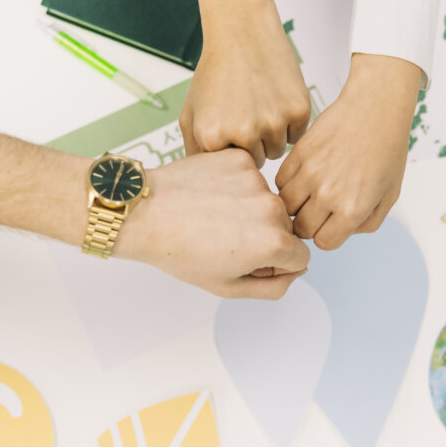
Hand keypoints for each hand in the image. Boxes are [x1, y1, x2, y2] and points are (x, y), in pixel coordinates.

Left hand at [117, 149, 309, 298]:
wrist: (145, 213)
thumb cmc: (180, 252)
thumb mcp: (228, 287)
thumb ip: (272, 287)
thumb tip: (295, 271)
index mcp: (274, 243)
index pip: (301, 257)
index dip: (276, 265)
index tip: (248, 260)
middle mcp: (272, 207)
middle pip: (286, 228)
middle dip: (264, 237)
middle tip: (225, 240)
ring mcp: (257, 179)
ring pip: (268, 201)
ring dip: (250, 210)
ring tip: (214, 217)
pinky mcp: (240, 159)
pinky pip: (250, 177)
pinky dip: (236, 186)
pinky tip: (211, 196)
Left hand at [180, 0, 309, 166]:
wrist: (242, 34)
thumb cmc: (216, 72)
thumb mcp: (191, 114)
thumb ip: (195, 153)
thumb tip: (207, 185)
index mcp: (213, 138)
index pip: (227, 168)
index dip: (229, 149)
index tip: (228, 126)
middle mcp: (243, 133)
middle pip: (254, 163)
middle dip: (251, 145)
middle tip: (245, 113)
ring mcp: (273, 122)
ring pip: (276, 151)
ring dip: (270, 135)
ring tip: (258, 105)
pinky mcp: (298, 111)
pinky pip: (296, 135)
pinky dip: (289, 123)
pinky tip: (274, 100)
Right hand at [276, 54, 421, 249]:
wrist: (376, 108)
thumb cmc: (387, 150)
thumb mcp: (389, 195)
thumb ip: (368, 223)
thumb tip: (340, 233)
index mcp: (353, 209)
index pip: (324, 242)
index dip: (328, 235)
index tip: (331, 225)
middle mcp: (328, 194)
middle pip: (301, 228)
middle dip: (310, 224)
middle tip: (319, 211)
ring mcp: (310, 173)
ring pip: (285, 206)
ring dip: (296, 205)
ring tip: (309, 194)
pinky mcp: (298, 154)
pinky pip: (280, 182)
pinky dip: (288, 184)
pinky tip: (304, 176)